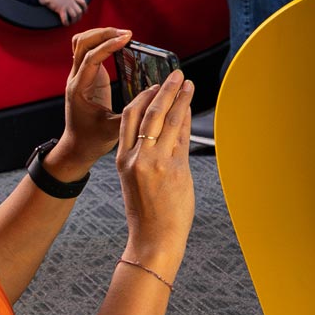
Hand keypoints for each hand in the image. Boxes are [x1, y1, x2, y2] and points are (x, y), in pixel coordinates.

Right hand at [38, 0, 86, 23]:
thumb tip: (68, 0)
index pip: (83, 2)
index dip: (85, 8)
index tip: (84, 12)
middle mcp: (71, 1)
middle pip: (79, 11)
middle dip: (79, 17)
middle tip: (76, 20)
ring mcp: (66, 5)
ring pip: (74, 16)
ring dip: (73, 21)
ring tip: (71, 23)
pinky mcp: (61, 9)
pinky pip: (65, 18)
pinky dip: (66, 22)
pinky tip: (65, 24)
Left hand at [46, 27, 131, 175]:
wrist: (77, 147)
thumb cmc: (92, 140)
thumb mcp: (114, 129)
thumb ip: (133, 113)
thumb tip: (154, 95)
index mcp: (79, 90)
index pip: (90, 58)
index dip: (109, 45)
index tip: (127, 38)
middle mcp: (75, 79)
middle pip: (82, 43)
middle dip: (104, 33)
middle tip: (127, 33)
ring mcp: (79, 76)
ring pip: (82, 43)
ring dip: (100, 34)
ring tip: (122, 35)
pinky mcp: (87, 76)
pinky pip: (88, 50)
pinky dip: (100, 42)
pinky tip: (117, 44)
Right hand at [116, 69, 195, 266]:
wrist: (153, 240)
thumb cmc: (146, 213)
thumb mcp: (134, 181)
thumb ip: (144, 155)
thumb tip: (163, 130)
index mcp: (123, 160)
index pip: (129, 119)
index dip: (143, 97)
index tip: (154, 86)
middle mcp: (137, 158)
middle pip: (149, 113)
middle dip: (164, 90)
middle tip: (175, 75)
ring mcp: (156, 163)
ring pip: (168, 121)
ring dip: (180, 99)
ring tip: (188, 84)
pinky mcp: (175, 169)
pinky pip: (182, 137)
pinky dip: (187, 119)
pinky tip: (192, 107)